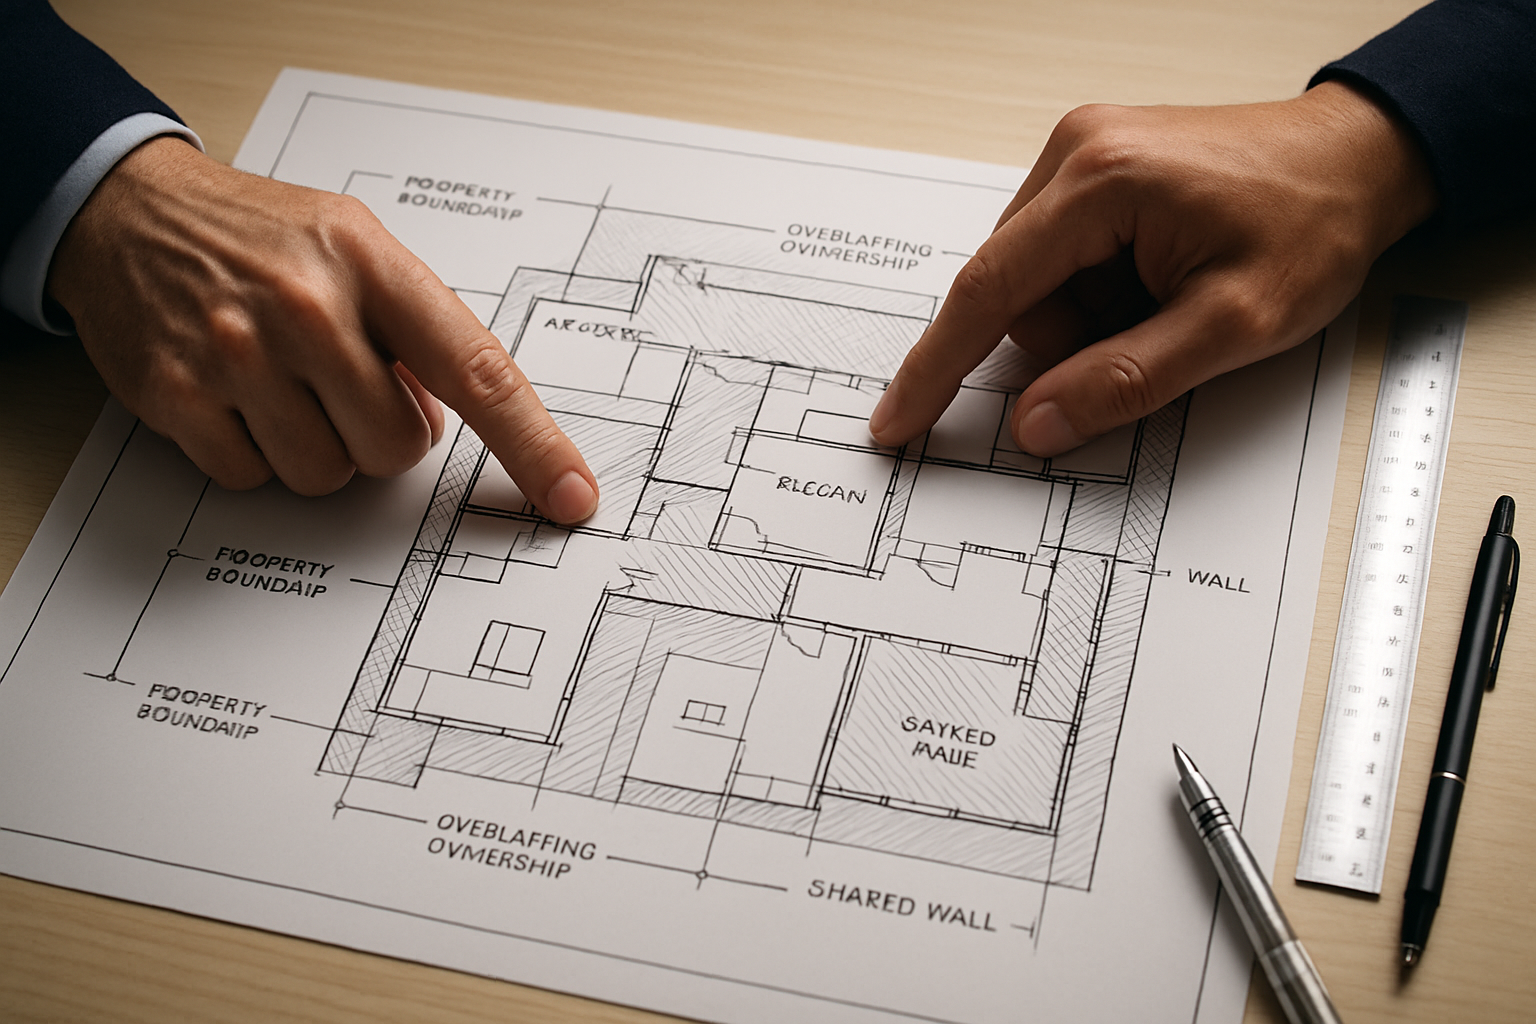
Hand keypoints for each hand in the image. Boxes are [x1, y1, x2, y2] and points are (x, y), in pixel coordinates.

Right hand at [48, 136, 598, 520]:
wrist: (132, 210)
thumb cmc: (263, 237)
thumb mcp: (356, 248)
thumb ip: (416, 327)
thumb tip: (463, 417)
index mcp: (372, 264)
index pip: (476, 370)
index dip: (533, 445)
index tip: (572, 497)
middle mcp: (308, 307)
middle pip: (397, 448)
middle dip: (381, 433)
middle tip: (344, 383)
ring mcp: (239, 353)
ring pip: (328, 474)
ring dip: (317, 446)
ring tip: (285, 383)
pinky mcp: (178, 396)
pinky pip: (253, 477)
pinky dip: (253, 452)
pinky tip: (235, 394)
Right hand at [868, 81, 1437, 453]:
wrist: (1363, 159)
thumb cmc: (1312, 224)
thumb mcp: (1232, 325)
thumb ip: (1125, 381)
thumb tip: (1035, 424)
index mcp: (1100, 181)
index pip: (987, 291)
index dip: (936, 368)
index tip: (896, 420)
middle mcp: (1075, 152)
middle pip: (1014, 292)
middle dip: (1069, 342)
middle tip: (1154, 341)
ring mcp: (1083, 154)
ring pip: (1036, 282)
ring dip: (1088, 319)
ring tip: (1170, 305)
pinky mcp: (1096, 168)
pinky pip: (1060, 259)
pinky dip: (1098, 293)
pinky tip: (1156, 284)